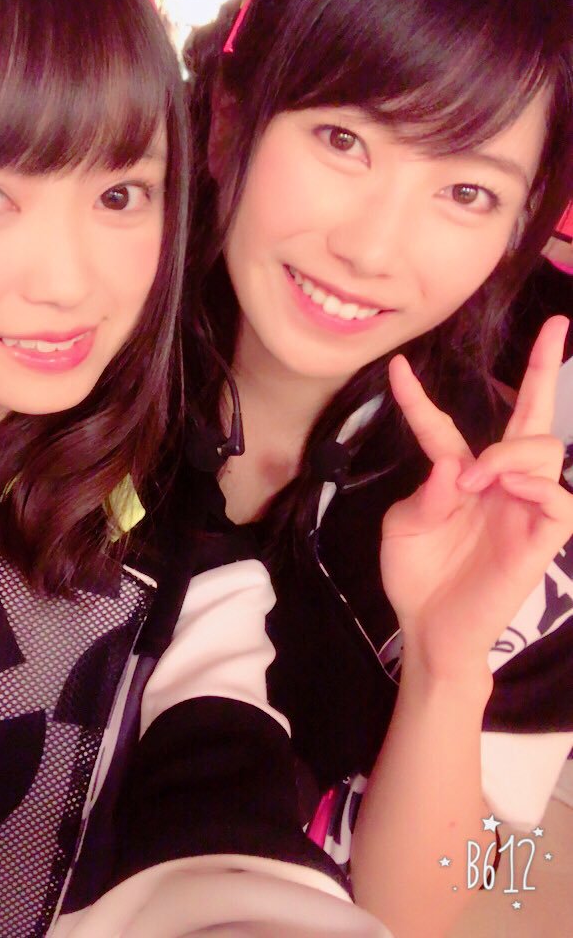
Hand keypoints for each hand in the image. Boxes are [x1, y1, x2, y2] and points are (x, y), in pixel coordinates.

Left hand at [381, 316, 572, 678]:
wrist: (428, 626)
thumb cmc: (416, 575)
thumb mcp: (403, 528)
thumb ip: (426, 493)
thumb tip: (458, 467)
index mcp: (458, 475)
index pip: (442, 426)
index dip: (418, 398)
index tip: (396, 366)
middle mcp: (497, 481)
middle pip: (532, 416)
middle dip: (545, 368)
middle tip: (557, 326)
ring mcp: (524, 505)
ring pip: (546, 447)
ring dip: (510, 452)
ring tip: (477, 479)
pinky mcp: (543, 535)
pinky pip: (560, 497)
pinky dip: (533, 486)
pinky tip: (506, 493)